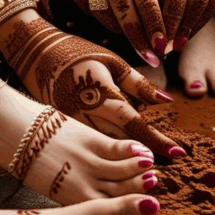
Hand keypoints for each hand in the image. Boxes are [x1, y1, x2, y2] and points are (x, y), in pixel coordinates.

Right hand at [2, 15, 183, 157]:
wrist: (35, 55)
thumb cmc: (79, 53)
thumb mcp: (112, 62)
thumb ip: (139, 84)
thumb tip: (167, 100)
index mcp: (102, 95)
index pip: (136, 125)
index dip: (158, 141)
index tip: (179, 153)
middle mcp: (86, 115)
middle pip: (123, 142)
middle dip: (145, 153)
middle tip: (165, 160)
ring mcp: (72, 126)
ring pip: (106, 148)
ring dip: (126, 155)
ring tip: (142, 160)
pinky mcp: (63, 130)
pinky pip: (91, 144)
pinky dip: (106, 149)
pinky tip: (115, 150)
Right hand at [51, 0, 166, 65]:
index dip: (156, 24)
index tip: (166, 43)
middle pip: (126, 10)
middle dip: (141, 37)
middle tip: (155, 57)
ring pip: (104, 11)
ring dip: (122, 32)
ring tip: (137, 46)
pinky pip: (85, 3)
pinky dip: (99, 17)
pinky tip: (112, 25)